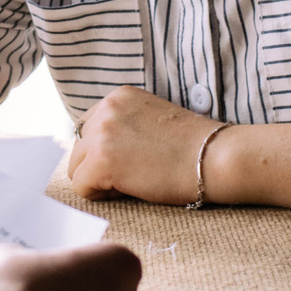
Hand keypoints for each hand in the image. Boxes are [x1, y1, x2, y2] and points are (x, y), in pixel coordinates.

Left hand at [59, 87, 223, 204]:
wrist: (214, 158)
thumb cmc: (193, 146)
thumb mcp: (151, 119)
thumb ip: (124, 125)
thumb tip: (99, 148)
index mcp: (118, 96)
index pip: (88, 128)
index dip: (105, 150)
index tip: (131, 159)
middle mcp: (105, 108)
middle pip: (79, 148)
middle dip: (98, 166)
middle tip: (133, 174)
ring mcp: (101, 133)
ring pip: (76, 168)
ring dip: (98, 180)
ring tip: (132, 181)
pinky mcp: (101, 161)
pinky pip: (81, 186)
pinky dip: (100, 195)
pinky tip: (129, 190)